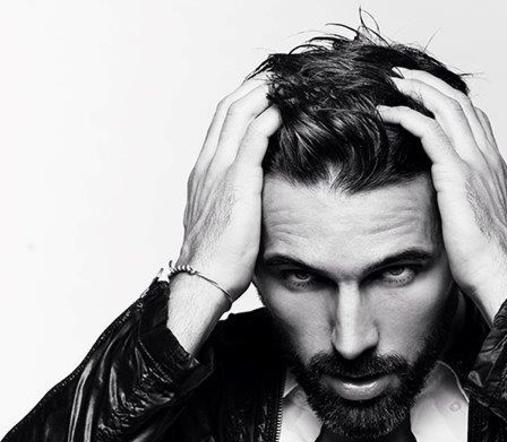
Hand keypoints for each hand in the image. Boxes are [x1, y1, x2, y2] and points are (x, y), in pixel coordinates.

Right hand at [176, 76, 281, 304]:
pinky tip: (284, 111)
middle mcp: (207, 167)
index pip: (220, 125)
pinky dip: (268, 119)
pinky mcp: (236, 183)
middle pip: (227, 110)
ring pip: (237, 115)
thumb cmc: (216, 262)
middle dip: (253, 88)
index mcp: (203, 175)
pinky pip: (253, 139)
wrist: (202, 280)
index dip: (241, 103)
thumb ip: (236, 205)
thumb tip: (254, 205)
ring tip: (284, 85)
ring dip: (261, 95)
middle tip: (278, 78)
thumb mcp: (224, 225)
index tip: (262, 93)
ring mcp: (219, 172)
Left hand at [377, 68, 506, 321]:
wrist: (498, 273)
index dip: (451, 99)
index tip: (427, 92)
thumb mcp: (475, 223)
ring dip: (418, 90)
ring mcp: (475, 163)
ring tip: (394, 83)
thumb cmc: (486, 260)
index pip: (475, 118)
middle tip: (404, 76)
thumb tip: (446, 208)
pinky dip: (409, 115)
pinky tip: (390, 112)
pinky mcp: (457, 175)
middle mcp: (488, 158)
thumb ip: (463, 203)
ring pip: (446, 108)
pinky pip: (430, 131)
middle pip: (460, 103)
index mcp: (494, 167)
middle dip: (430, 84)